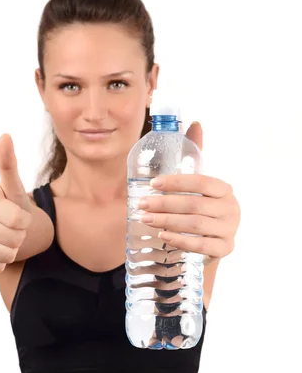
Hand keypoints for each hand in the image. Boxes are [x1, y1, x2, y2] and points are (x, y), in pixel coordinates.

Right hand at [0, 134, 32, 272]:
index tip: (20, 217)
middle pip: (12, 239)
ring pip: (3, 255)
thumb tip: (5, 135)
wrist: (5, 232)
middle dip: (19, 238)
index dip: (26, 223)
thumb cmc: (13, 208)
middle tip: (14, 231)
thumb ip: (9, 165)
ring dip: (12, 252)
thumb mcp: (16, 190)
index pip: (18, 221)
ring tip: (7, 242)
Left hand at [137, 121, 240, 264]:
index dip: (176, 182)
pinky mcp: (224, 249)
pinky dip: (179, 240)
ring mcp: (229, 230)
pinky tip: (162, 235)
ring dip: (167, 221)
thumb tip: (194, 123)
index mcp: (225, 190)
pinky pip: (200, 245)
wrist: (211, 243)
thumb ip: (195, 157)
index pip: (201, 182)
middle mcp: (231, 209)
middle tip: (141, 205)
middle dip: (164, 204)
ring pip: (195, 224)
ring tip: (145, 219)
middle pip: (194, 204)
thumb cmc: (201, 209)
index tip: (153, 184)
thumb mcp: (198, 185)